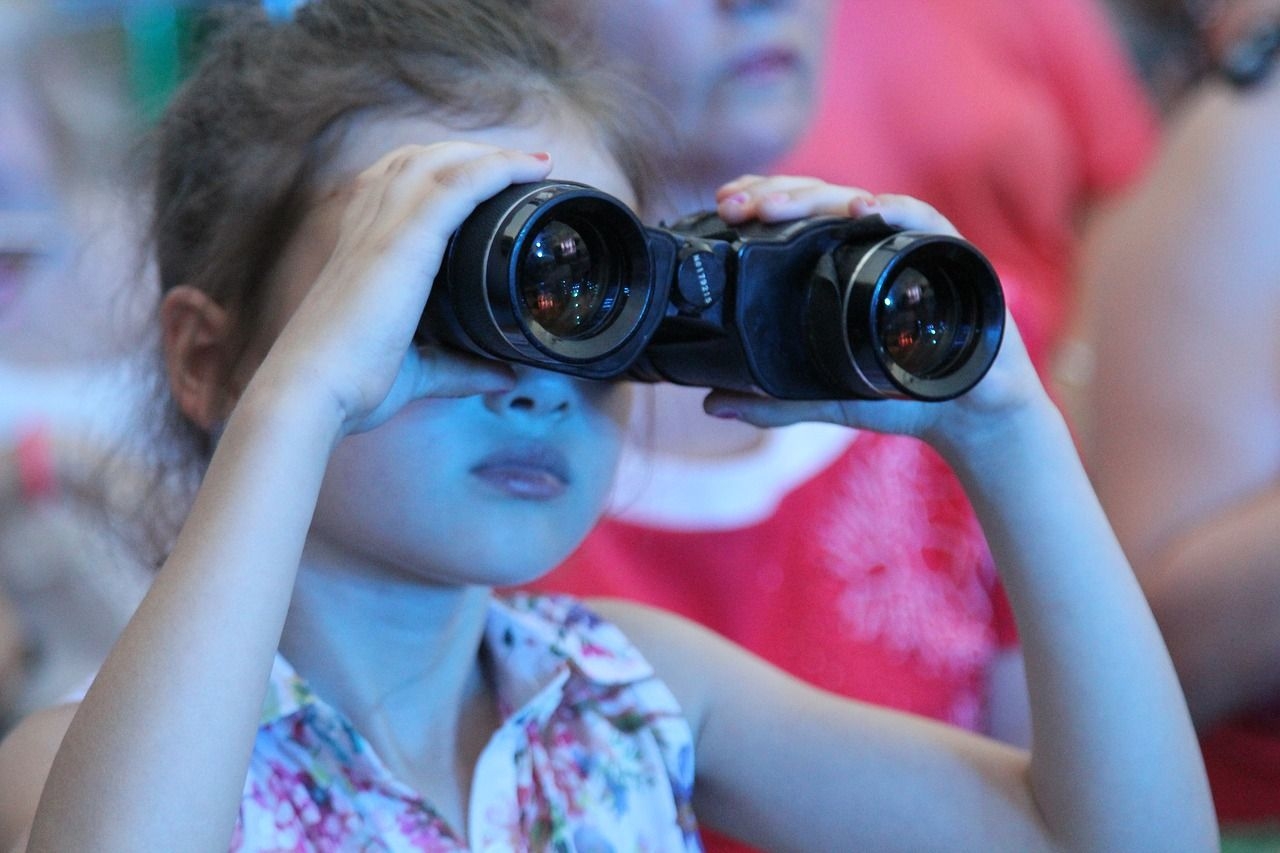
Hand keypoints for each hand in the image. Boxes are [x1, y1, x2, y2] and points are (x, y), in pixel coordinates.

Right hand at [248, 142, 554, 435]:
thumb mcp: (416, 370)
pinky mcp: (403, 241)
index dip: (439, 169)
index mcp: (358, 244)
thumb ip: (459, 368)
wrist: (316, 391)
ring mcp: (382, 227)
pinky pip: (458, 185)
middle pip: (419, 160)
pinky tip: (531, 166)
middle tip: (523, 164)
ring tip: (534, 161)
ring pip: (440, 162)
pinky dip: (497, 169)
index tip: (486, 174)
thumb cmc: (352, 383)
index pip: (395, 182)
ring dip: (489, 154)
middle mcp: (365, 223)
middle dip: (471, 153)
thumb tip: (503, 376)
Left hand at [705, 175, 1047, 450]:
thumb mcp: (828, 397)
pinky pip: (925, 223)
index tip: (722, 206)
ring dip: (819, 199)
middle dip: (777, 195)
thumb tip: (713, 404)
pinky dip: (896, 212)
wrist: (971, 417)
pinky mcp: (954, 258)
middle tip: (735, 206)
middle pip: (824, 200)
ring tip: (778, 207)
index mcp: (848, 263)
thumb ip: (773, 400)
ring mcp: (916, 246)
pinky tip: (867, 211)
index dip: (763, 201)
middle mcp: (880, 244)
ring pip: (863, 202)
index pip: (802, 215)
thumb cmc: (905, 394)